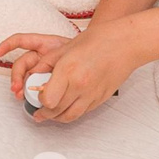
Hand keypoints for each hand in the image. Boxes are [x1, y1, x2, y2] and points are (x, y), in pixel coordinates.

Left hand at [0, 23, 136, 124]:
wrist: (125, 44)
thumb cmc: (99, 40)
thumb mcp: (66, 47)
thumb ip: (47, 64)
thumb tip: (33, 76)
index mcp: (68, 70)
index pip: (47, 99)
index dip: (39, 100)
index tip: (37, 95)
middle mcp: (80, 85)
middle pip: (55, 111)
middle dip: (44, 112)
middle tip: (38, 111)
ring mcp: (92, 94)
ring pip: (69, 116)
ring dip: (56, 118)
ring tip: (50, 115)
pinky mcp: (100, 99)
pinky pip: (82, 113)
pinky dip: (71, 113)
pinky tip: (67, 108)